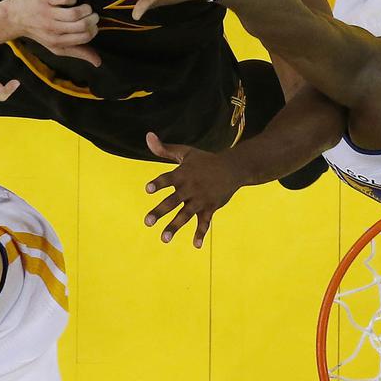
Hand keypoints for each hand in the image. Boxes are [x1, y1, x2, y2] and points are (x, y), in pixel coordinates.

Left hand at [5, 0, 100, 65]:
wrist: (12, 17)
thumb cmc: (38, 31)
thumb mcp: (56, 46)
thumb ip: (78, 52)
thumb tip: (98, 62)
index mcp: (57, 42)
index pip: (85, 37)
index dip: (94, 30)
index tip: (93, 25)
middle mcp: (53, 29)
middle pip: (83, 25)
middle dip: (93, 19)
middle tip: (92, 15)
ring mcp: (48, 14)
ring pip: (75, 12)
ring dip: (86, 8)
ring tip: (85, 7)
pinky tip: (70, 0)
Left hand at [142, 132, 242, 247]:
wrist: (233, 168)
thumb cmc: (205, 160)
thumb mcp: (186, 152)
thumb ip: (165, 149)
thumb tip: (148, 135)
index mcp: (183, 174)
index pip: (168, 178)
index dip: (158, 183)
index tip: (148, 189)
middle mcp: (190, 187)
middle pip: (173, 200)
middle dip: (160, 211)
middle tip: (147, 222)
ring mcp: (201, 199)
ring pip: (186, 214)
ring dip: (175, 226)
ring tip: (164, 238)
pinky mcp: (210, 207)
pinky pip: (205, 222)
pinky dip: (201, 233)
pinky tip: (196, 245)